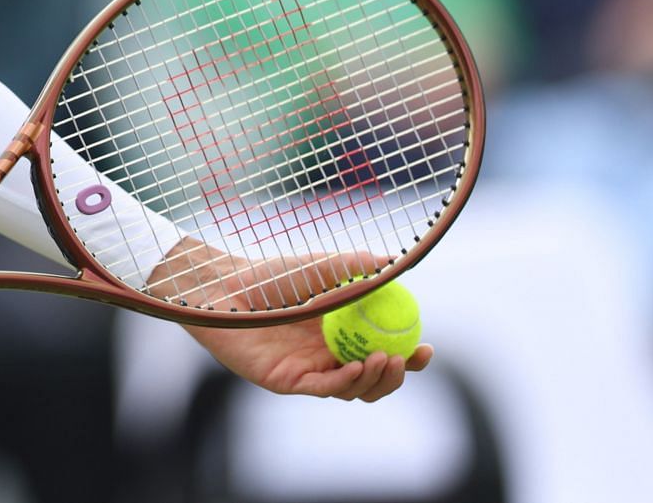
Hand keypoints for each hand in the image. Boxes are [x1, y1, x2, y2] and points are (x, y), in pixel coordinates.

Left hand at [150, 240, 432, 401]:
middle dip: (397, 375)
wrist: (225, 286)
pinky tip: (358, 367)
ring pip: (352, 389)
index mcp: (340, 334)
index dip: (408, 356)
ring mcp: (307, 370)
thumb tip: (396, 263)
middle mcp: (326, 355)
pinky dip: (345, 381)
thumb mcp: (322, 267)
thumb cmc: (271, 274)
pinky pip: (323, 387)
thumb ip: (357, 267)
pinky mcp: (286, 381)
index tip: (427, 347)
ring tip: (386, 359)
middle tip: (409, 359)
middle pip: (372, 378)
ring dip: (375, 379)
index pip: (382, 352)